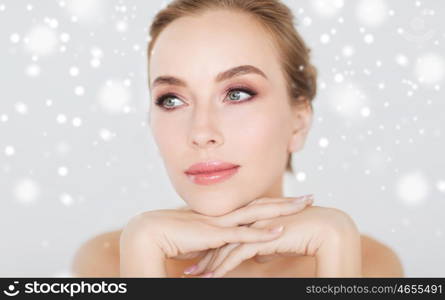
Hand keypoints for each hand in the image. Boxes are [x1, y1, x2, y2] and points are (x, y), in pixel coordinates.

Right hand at [120, 194, 313, 269]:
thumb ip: (218, 240)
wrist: (153, 232)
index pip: (257, 205)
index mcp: (226, 214)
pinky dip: (261, 234)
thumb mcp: (204, 237)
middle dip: (288, 202)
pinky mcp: (214, 234)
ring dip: (282, 210)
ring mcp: (222, 222)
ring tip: (303, 206)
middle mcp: (227, 214)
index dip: (277, 202)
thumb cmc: (176, 236)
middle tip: (310, 197)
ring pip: (258, 214)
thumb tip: (228, 244)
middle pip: (264, 204)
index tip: (295, 200)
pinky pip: (242, 234)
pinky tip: (279, 232)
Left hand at [186, 204, 360, 276]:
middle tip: (189, 268)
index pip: (229, 233)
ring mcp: (256, 226)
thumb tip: (258, 256)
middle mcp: (252, 219)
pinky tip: (214, 277)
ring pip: (226, 246)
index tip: (201, 259)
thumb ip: (267, 247)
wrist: (327, 229)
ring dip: (210, 263)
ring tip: (195, 276)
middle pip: (222, 238)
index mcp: (255, 218)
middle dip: (204, 254)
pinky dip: (224, 267)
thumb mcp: (281, 243)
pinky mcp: (262, 236)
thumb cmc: (307, 235)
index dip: (214, 247)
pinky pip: (238, 254)